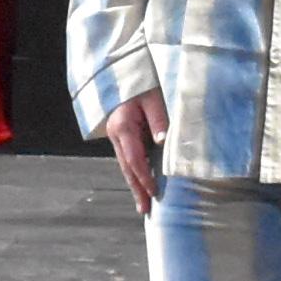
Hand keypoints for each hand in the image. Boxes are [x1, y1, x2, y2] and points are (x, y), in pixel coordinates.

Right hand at [105, 92, 164, 214]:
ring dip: (135, 184)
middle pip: (126, 167)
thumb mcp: (153, 98)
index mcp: (123, 127)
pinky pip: (129, 157)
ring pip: (126, 165)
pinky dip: (135, 172)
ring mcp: (117, 135)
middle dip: (136, 189)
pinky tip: (142, 182)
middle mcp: (116, 134)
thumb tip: (164, 142)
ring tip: (143, 203)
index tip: (155, 192)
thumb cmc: (140, 82)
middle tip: (144, 210)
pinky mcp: (122, 134)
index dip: (144, 177)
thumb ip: (159, 120)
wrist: (121, 70)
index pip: (134, 159)